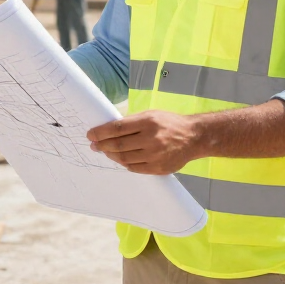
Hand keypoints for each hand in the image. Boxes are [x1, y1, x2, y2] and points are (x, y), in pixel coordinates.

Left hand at [87, 110, 201, 174]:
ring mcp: (155, 155)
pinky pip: (135, 168)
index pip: (117, 128)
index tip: (91, 135)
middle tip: (94, 145)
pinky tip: (120, 159)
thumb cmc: (169, 123)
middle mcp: (151, 139)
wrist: (193, 137)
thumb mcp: (151, 114)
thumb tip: (109, 129)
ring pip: (125, 158)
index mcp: (148, 122)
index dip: (101, 132)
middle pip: (119, 145)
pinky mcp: (158, 168)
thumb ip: (132, 122)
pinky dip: (124, 163)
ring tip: (105, 152)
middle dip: (102, 145)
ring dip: (111, 155)